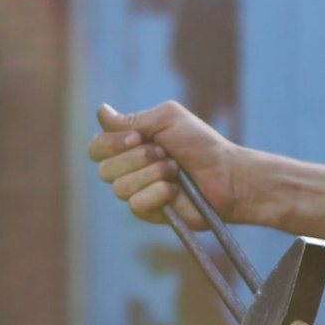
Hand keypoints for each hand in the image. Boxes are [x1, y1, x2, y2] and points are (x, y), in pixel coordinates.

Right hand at [87, 101, 247, 225]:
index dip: (111, 143)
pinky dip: (158, 193)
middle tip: (166, 154)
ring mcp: (138, 191)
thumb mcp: (168, 120)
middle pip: (104, 169)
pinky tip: (175, 191)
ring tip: (175, 170)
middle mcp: (129, 168)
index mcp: (130, 144)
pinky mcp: (149, 212)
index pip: (97, 146)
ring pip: (119, 187)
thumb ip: (133, 119)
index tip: (139, 137)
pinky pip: (135, 204)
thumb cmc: (201, 144)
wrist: (227, 174)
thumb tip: (100, 112)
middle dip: (137, 158)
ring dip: (152, 174)